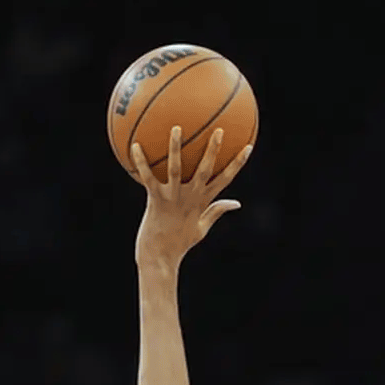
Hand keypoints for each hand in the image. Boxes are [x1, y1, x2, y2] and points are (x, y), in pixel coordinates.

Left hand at [131, 126, 251, 271]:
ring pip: (176, 168)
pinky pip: (148, 178)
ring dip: (176, 148)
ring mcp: (173, 198)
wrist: (160, 257)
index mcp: (203, 201)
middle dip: (214, 149)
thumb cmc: (179, 242)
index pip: (225, 179)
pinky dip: (141, 162)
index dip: (238, 163)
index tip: (248, 146)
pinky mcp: (155, 201)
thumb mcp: (201, 228)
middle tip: (219, 130)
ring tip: (177, 128)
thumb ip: (217, 212)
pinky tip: (135, 146)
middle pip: (205, 169)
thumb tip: (237, 203)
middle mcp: (190, 197)